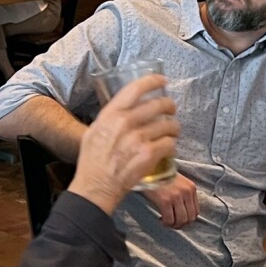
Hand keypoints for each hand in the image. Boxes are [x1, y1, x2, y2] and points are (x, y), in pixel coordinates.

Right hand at [70, 75, 178, 215]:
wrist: (96, 186)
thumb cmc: (92, 160)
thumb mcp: (94, 131)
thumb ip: (110, 118)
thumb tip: (125, 109)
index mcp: (111, 114)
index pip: (135, 89)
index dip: (152, 81)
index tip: (162, 81)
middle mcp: (125, 123)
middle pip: (158, 105)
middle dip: (169, 105)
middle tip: (171, 109)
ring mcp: (138, 138)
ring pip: (168, 125)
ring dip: (174, 127)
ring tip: (172, 130)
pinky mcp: (149, 154)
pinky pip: (169, 143)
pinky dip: (171, 145)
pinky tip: (168, 147)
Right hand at [140, 173, 197, 228]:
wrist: (147, 167)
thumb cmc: (160, 175)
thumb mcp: (177, 181)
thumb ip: (183, 194)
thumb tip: (182, 212)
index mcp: (191, 187)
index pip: (196, 211)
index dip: (187, 219)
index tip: (179, 219)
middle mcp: (186, 192)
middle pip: (190, 218)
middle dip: (181, 224)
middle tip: (172, 223)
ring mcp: (176, 196)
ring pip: (181, 220)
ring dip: (173, 225)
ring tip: (166, 222)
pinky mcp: (165, 200)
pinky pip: (169, 219)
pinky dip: (165, 223)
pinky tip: (160, 219)